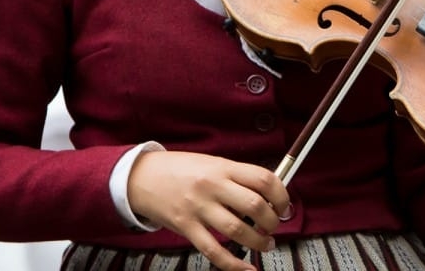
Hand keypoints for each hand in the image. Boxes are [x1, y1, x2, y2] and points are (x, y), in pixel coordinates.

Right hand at [127, 150, 289, 270]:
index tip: (284, 206)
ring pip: (237, 229)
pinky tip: (246, 268)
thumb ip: (237, 177)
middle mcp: (213, 186)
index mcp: (224, 167)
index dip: (281, 195)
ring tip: (266, 244)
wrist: (140, 177)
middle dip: (272, 221)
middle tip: (274, 227)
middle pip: (254, 205)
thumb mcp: (213, 163)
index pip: (264, 179)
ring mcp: (198, 208)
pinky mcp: (185, 227)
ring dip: (258, 241)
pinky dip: (233, 263)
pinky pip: (212, 249)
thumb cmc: (181, 169)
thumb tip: (267, 195)